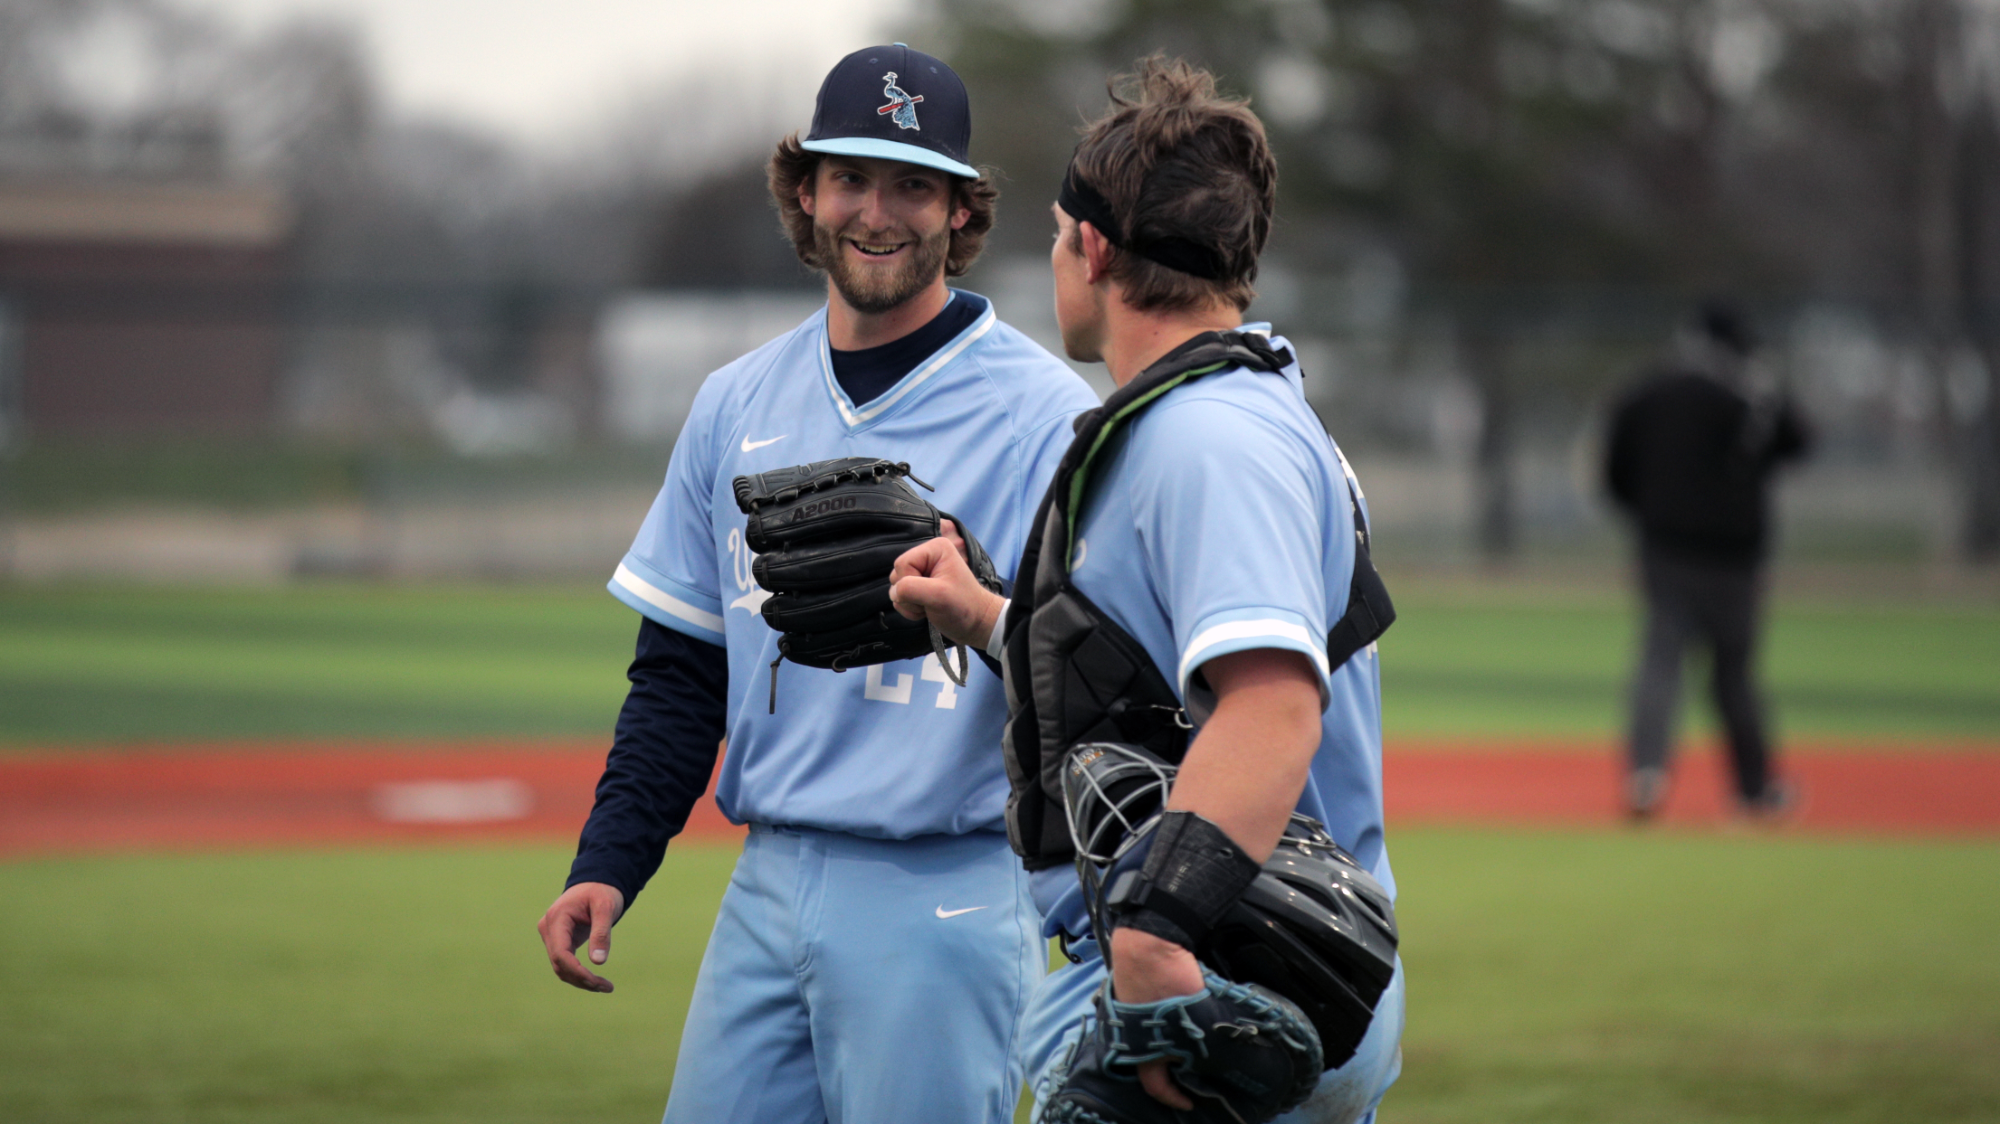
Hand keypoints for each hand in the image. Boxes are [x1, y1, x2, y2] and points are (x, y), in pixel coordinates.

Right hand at [537, 882, 624, 992]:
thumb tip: (599, 962)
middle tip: (607, 987)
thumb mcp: (606, 908)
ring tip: (605, 987)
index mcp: (557, 917)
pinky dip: (579, 973)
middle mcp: (549, 928)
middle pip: (559, 963)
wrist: (597, 882)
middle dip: (581, 979)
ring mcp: (552, 935)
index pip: (560, 953)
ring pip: (560, 967)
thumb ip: (601, 933)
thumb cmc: (602, 891)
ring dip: (580, 980)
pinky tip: (596, 981)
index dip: (577, 971)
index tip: (597, 982)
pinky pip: (565, 962)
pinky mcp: (559, 940)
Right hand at [889, 520, 1004, 649]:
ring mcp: (922, 572)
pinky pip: (900, 596)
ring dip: (909, 603)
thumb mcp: (938, 596)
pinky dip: (909, 608)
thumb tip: (894, 592)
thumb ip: (911, 589)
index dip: (909, 583)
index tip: (929, 594)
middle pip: (897, 574)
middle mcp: (927, 556)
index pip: (902, 563)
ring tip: (929, 606)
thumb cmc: (963, 607)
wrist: (976, 624)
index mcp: (934, 549)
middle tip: (930, 602)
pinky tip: (925, 610)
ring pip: (896, 586)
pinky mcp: (920, 586)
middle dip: (908, 594)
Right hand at [1108, 925, 1206, 1110]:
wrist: (1150, 942)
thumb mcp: (1199, 1026)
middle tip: (1195, 1067)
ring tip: (1194, 1038)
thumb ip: (1211, 1049)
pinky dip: (1169, 1018)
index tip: (1189, 1102)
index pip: (1155, 1085)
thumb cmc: (1171, 989)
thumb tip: (1232, 1062)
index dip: (1173, 1097)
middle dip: (1174, 1066)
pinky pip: (1154, 1014)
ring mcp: (1130, 1010)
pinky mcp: (1134, 989)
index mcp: (1142, 1052)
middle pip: (1152, 1060)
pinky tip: (1185, 1011)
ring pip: (1154, 1036)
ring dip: (1173, 1040)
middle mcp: (1132, 1036)